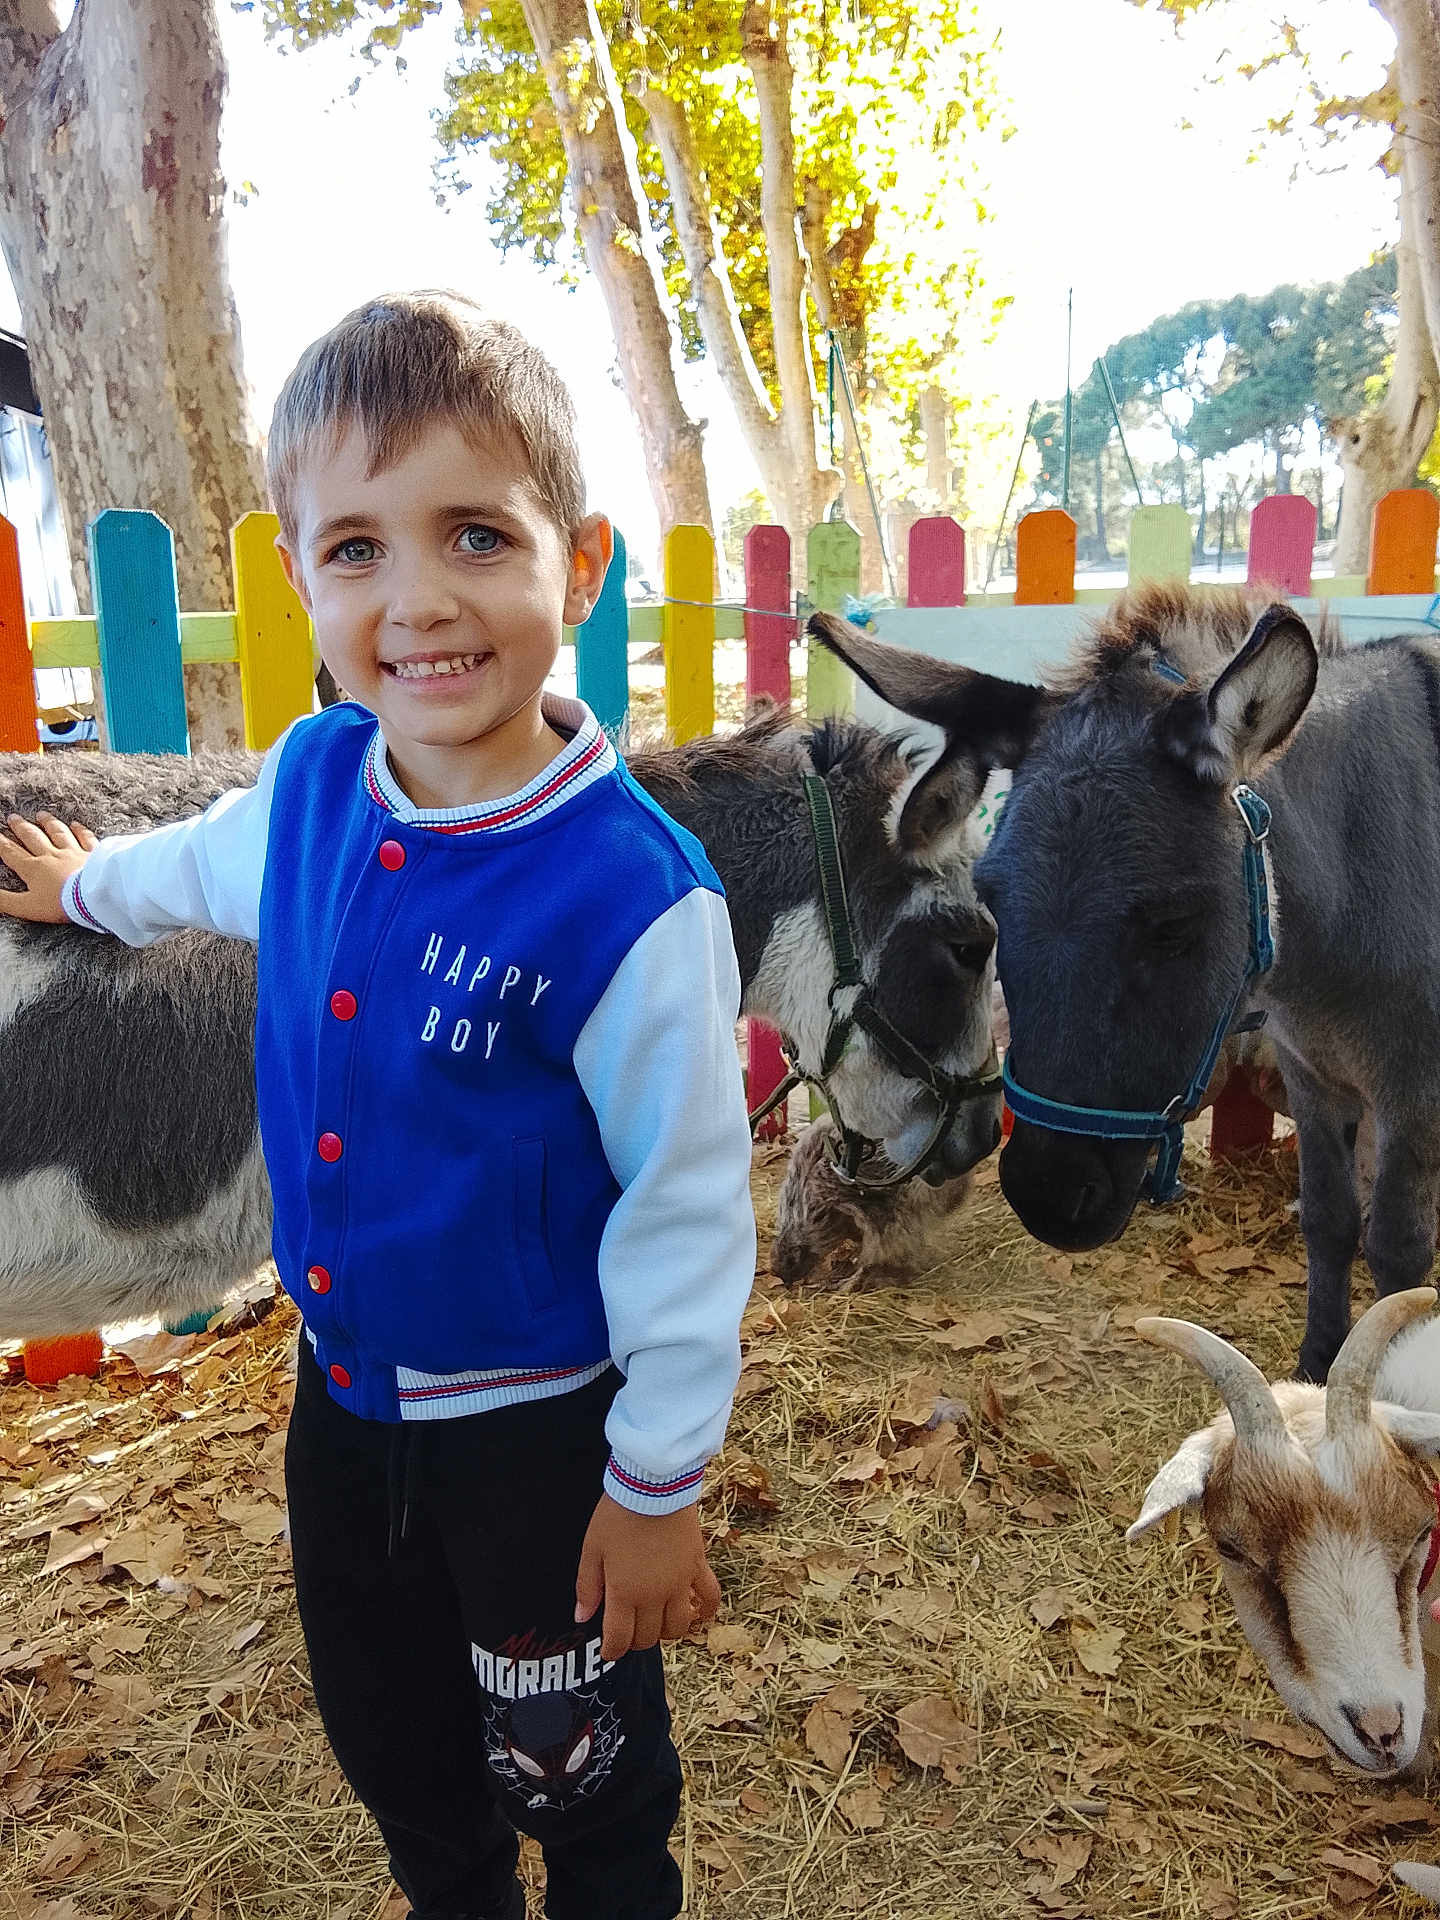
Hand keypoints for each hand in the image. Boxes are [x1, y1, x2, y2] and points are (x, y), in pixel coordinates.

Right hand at [0, 813, 96, 921]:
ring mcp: (73, 852)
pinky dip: (80, 830)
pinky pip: (85, 837)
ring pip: (58, 832)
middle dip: (21, 827)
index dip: (1, 843)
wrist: (93, 897)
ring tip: (40, 815)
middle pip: (33, 837)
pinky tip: (76, 824)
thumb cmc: (61, 905)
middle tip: (13, 818)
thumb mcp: (27, 907)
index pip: (12, 853)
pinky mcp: (93, 853)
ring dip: (48, 823)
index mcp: (34, 869)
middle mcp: (52, 855)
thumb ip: (6, 901)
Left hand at [574, 1493, 721, 1661]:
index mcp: (625, 1593)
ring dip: (666, 1632)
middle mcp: (655, 1595)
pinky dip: (706, 1611)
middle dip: (635, 1640)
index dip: (612, 1650)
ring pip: (678, 1627)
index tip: (608, 1650)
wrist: (653, 1485)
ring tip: (656, 1622)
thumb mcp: (591, 1549)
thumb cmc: (617, 1515)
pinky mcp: (698, 1566)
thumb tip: (581, 1617)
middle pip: (649, 1636)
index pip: (619, 1639)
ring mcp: (680, 1583)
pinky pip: (709, 1597)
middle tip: (627, 1630)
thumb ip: (587, 1587)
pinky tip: (699, 1614)